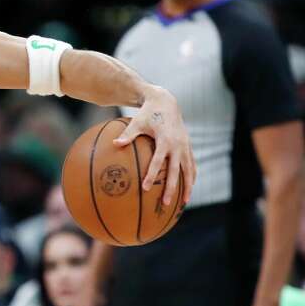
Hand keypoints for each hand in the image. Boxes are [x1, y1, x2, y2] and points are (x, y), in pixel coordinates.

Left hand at [114, 86, 195, 205]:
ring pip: (189, 170)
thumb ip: (127, 134)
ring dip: (188, 186)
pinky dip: (192, 176)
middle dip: (171, 187)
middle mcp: (178, 144)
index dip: (152, 175)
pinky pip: (192, 164)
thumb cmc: (147, 113)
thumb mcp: (136, 122)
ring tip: (184, 202)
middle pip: (176, 170)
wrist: (166, 102)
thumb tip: (115, 143)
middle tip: (165, 203)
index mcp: (165, 140)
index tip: (146, 188)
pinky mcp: (188, 146)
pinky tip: (189, 188)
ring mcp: (185, 146)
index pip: (158, 161)